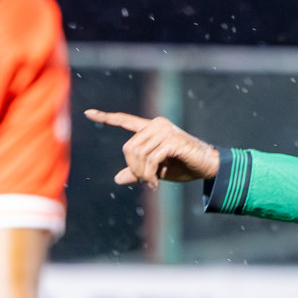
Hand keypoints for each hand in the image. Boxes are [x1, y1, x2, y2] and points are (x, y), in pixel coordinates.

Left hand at [83, 109, 219, 186]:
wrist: (209, 167)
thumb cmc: (185, 166)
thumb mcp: (157, 170)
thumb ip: (138, 171)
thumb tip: (117, 179)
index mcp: (151, 128)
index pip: (125, 120)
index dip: (106, 118)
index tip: (88, 113)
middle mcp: (157, 125)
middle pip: (129, 147)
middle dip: (133, 168)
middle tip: (145, 181)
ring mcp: (165, 131)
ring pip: (138, 154)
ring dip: (142, 174)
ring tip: (151, 183)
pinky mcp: (172, 141)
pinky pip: (150, 159)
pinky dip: (149, 174)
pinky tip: (155, 184)